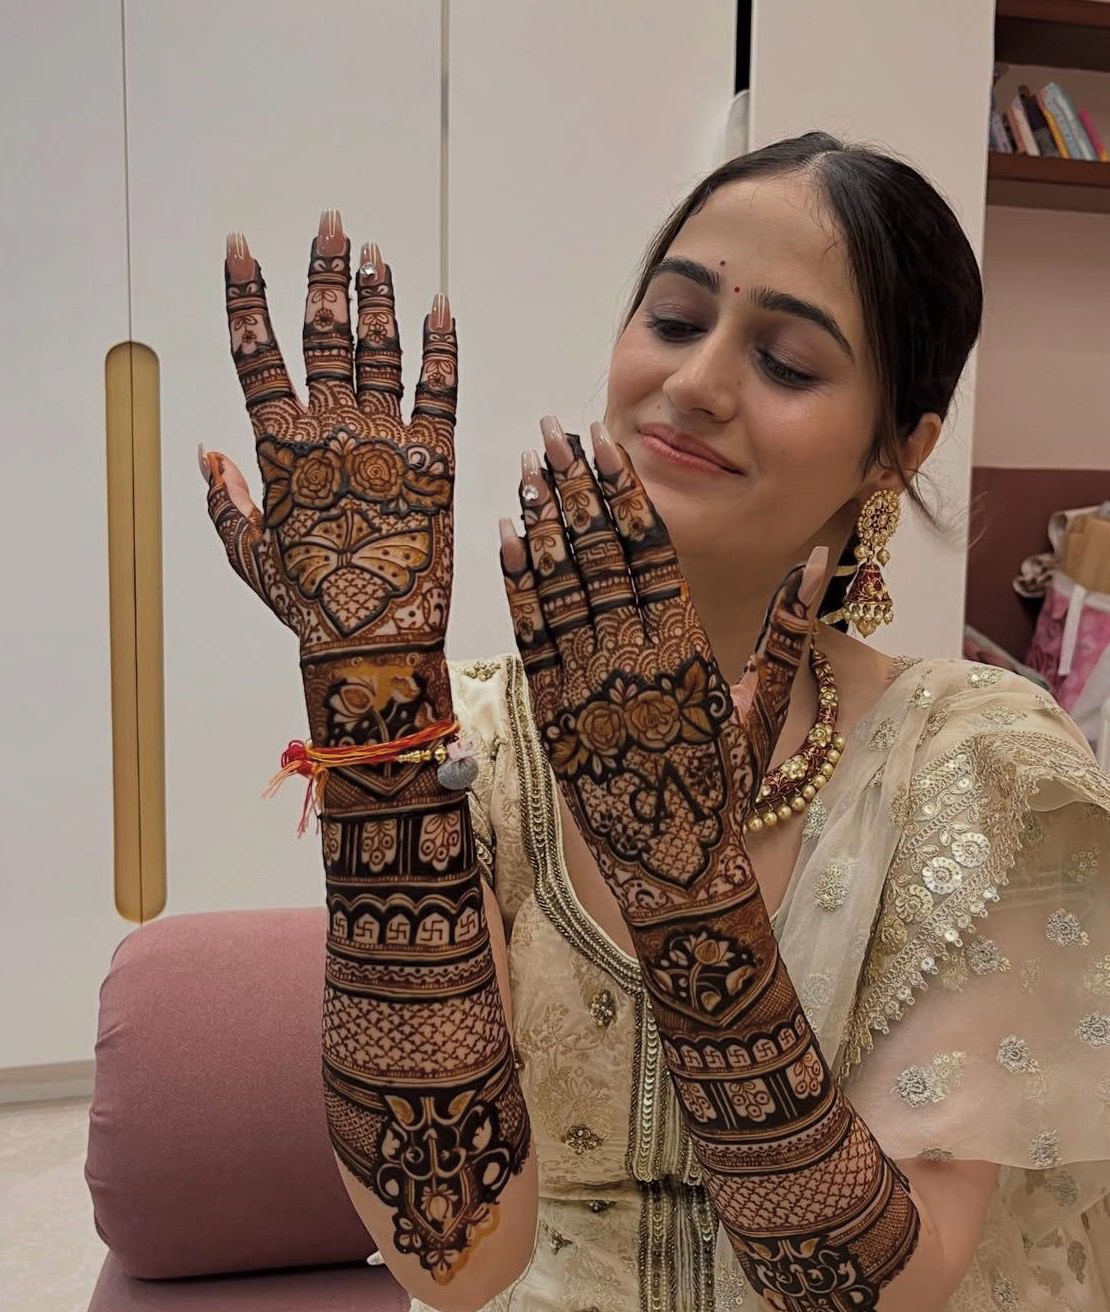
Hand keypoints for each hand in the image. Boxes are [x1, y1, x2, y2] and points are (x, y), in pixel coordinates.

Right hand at [199, 212, 457, 748]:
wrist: (374, 639)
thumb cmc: (309, 605)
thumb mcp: (249, 556)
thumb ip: (226, 501)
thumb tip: (207, 456)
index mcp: (280, 449)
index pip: (255, 355)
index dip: (246, 297)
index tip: (239, 248)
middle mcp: (331, 430)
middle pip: (323, 333)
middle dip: (324, 272)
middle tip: (331, 224)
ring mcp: (386, 440)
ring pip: (377, 349)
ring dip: (376, 296)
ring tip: (375, 253)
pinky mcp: (436, 459)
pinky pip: (439, 389)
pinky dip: (440, 345)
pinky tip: (439, 306)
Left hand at [498, 417, 823, 929]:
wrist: (677, 869)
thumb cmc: (726, 790)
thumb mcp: (766, 707)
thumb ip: (786, 626)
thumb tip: (817, 554)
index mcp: (687, 647)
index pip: (650, 551)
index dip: (624, 492)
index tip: (606, 441)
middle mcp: (633, 657)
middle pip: (598, 555)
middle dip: (574, 487)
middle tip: (551, 430)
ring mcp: (586, 685)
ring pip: (559, 587)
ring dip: (540, 520)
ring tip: (526, 467)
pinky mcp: (552, 716)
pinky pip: (530, 638)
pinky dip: (517, 586)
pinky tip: (506, 537)